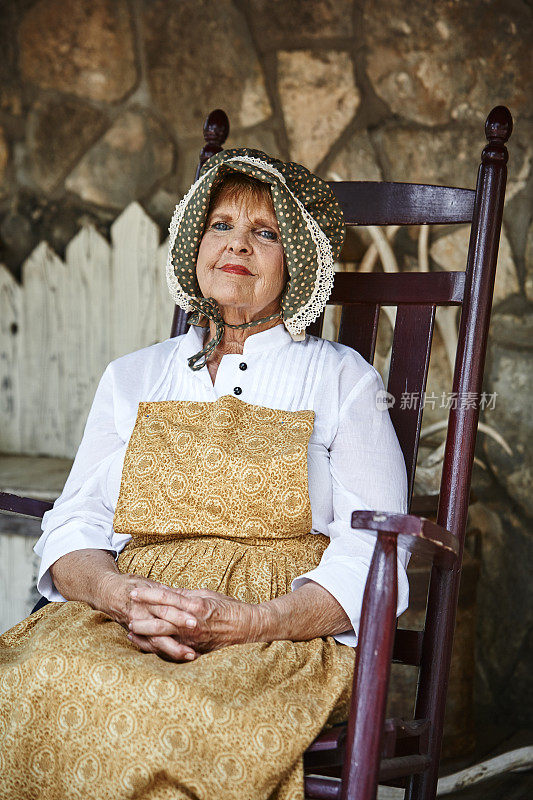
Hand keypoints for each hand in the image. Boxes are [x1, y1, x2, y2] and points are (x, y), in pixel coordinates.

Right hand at [96, 572, 198, 661]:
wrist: (107, 592)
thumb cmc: (129, 584)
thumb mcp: (147, 582)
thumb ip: (164, 591)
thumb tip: (182, 595)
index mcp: (146, 599)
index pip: (166, 607)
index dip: (180, 615)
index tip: (195, 621)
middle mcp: (141, 614)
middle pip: (162, 626)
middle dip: (179, 635)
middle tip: (197, 642)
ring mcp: (138, 626)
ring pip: (156, 641)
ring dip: (174, 649)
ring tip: (191, 655)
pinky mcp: (135, 634)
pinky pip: (149, 646)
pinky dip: (163, 653)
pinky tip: (177, 657)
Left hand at [126, 585, 257, 655]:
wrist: (247, 627)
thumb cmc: (228, 608)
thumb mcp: (206, 595)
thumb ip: (185, 595)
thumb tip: (165, 591)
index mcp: (196, 605)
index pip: (167, 598)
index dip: (149, 595)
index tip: (135, 591)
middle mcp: (193, 623)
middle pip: (161, 620)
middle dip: (143, 616)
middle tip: (128, 612)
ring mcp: (193, 638)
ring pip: (164, 636)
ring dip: (146, 634)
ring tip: (131, 630)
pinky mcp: (195, 648)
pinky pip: (172, 648)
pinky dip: (157, 646)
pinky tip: (146, 644)